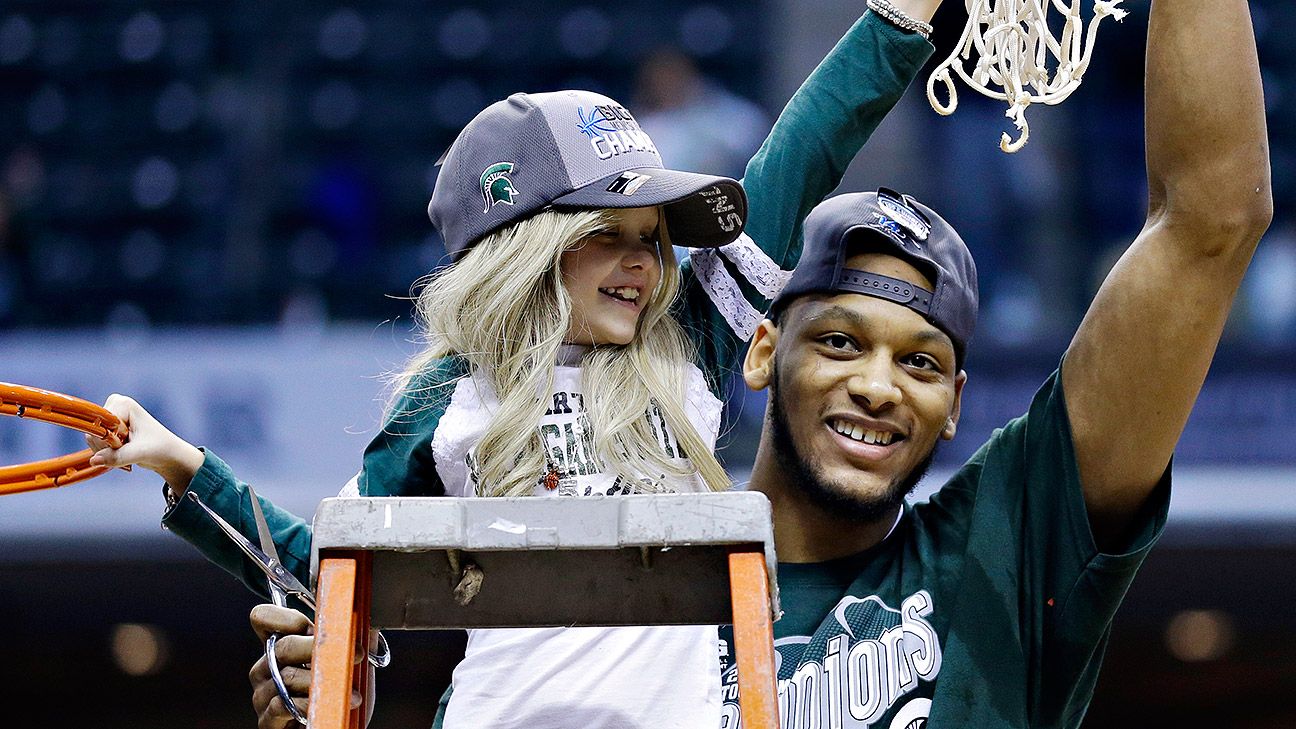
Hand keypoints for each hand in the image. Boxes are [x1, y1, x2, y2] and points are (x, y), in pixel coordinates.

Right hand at [84, 394, 203, 491]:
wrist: (168, 455)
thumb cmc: (160, 449)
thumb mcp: (139, 453)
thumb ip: (116, 457)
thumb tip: (94, 460)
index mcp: (124, 404)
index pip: (101, 425)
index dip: (111, 440)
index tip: (129, 442)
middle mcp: (115, 406)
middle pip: (94, 432)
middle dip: (109, 448)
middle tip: (130, 449)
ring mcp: (110, 418)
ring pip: (93, 440)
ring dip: (108, 453)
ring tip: (129, 452)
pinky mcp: (108, 428)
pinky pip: (95, 445)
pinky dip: (107, 454)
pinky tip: (124, 454)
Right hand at [248, 604, 367, 726]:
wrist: (337, 726)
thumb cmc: (341, 694)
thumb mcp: (352, 662)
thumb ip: (356, 637)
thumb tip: (370, 619)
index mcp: (280, 646)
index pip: (263, 618)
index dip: (284, 617)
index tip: (312, 626)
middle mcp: (265, 668)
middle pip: (283, 646)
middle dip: (320, 648)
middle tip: (351, 656)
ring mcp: (263, 695)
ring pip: (287, 677)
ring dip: (323, 681)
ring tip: (351, 691)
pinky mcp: (267, 721)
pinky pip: (283, 705)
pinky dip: (309, 704)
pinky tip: (328, 705)